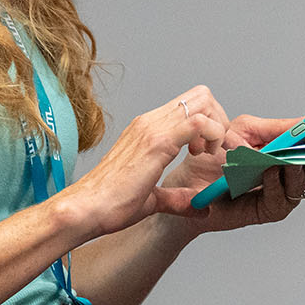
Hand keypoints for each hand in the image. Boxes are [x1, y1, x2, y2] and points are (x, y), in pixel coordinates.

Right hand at [71, 86, 229, 234]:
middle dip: (218, 119)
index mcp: (147, 129)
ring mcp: (152, 128)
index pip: (190, 104)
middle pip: (201, 95)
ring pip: (202, 102)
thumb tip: (200, 207)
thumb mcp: (152, 199)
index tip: (207, 151)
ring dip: (216, 126)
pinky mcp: (157, 142)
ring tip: (206, 154)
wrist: (86, 209)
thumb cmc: (110, 204)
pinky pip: (199, 122)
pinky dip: (212, 135)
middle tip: (213, 149)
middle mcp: (150, 122)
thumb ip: (177, 199)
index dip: (209, 123)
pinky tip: (201, 156)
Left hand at [169, 115, 304, 233]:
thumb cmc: (214, 156)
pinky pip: (281, 201)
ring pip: (301, 185)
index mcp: (285, 150)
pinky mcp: (267, 210)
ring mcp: (279, 192)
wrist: (187, 183)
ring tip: (292, 160)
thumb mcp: (246, 131)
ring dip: (298, 172)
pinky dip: (277, 187)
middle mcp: (286, 172)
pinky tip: (271, 174)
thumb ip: (277, 128)